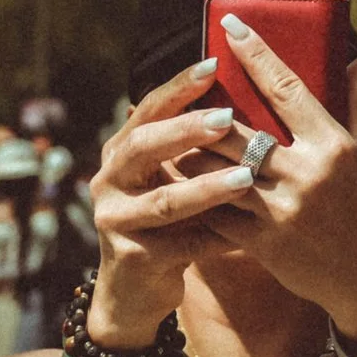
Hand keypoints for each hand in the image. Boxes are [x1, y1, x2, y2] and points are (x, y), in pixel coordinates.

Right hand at [85, 58, 258, 346]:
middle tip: (227, 118)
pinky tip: (248, 234)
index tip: (214, 64)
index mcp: (120, 152)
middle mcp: (109, 181)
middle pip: (144, 146)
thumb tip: (241, 95)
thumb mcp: (169, 178)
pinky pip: (181, 245)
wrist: (134, 292)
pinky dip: (217, 238)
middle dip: (186, 130)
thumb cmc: (166, 223)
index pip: (148, 109)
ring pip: (164, 200)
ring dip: (206, 188)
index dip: (178, 87)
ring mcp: (116, 220)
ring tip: (246, 180)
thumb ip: (190, 145)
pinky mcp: (132, 258)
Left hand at [199, 21, 356, 342]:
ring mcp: (281, 211)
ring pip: (219, 171)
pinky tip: (178, 185)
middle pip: (239, 129)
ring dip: (191, 153)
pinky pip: (219, 215)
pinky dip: (198, 198)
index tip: (231, 26)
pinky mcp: (264, 244)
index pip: (287, 87)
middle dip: (206, 108)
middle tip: (184, 88)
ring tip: (170, 134)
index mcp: (332, 145)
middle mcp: (305, 174)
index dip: (256, 54)